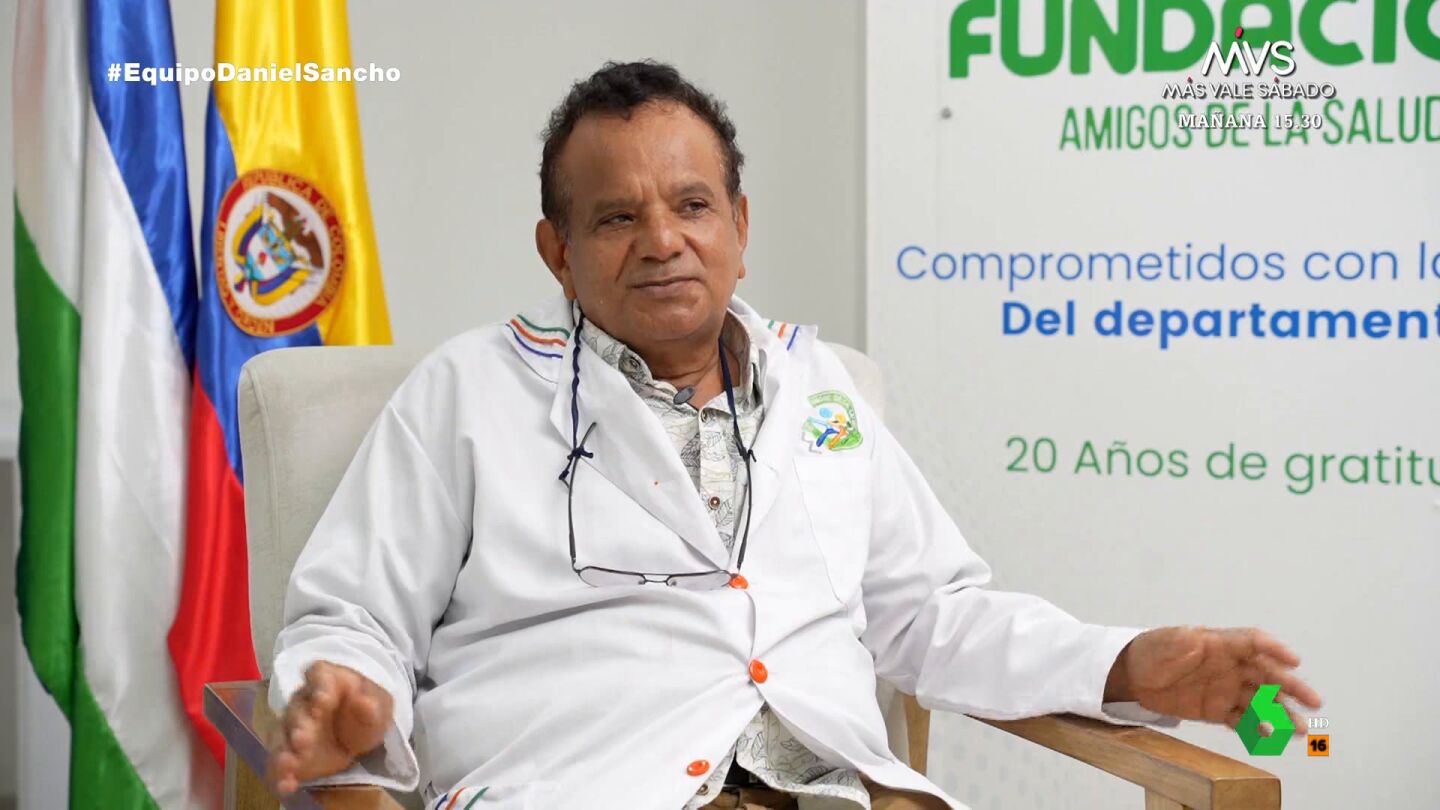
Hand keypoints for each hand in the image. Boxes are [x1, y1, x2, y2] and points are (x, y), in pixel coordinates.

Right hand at [267, 661, 393, 794]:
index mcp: (328, 681)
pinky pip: (278, 761)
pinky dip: (281, 773)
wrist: (358, 736)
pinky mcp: (288, 752)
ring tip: (289, 764)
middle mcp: (304, 701)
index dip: (319, 687)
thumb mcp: (378, 709)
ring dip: (284, 750)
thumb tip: (364, 700)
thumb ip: (370, 706)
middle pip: (297, 709)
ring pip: (282, 735)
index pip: (318, 675)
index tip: (324, 701)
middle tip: (303, 739)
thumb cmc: (366, 713)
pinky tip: (286, 785)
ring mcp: (292, 727)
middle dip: (299, 724)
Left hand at [1104, 626, 1321, 729]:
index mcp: (1220, 644)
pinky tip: (1272, 737)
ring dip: (1281, 713)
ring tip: (1298, 729)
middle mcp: (1230, 666)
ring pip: (1260, 700)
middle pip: (1267, 674)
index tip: (1293, 660)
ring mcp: (1226, 689)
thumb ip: (1179, 640)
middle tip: (1313, 700)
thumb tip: (1193, 636)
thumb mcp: (1163, 641)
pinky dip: (1258, 728)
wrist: (1133, 677)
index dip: (1274, 649)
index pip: (1253, 642)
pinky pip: (1243, 719)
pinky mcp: (1217, 710)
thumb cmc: (1150, 651)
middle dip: (1291, 687)